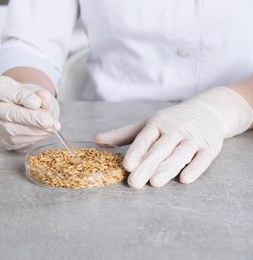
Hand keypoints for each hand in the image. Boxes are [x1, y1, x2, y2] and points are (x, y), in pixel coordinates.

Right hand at [0, 76, 59, 149]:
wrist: (18, 107)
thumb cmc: (24, 96)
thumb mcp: (32, 88)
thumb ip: (39, 93)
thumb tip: (44, 100)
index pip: (7, 93)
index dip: (23, 98)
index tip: (38, 103)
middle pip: (7, 114)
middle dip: (31, 119)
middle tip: (49, 121)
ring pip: (12, 131)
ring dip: (35, 131)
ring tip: (52, 127)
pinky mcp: (1, 139)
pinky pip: (17, 142)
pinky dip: (33, 138)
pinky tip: (44, 132)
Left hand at [95, 87, 252, 188]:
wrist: (209, 110)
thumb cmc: (171, 121)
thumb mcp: (147, 123)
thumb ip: (123, 134)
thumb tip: (97, 140)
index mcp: (157, 124)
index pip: (144, 139)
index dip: (136, 152)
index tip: (127, 165)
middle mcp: (175, 130)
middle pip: (160, 150)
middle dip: (147, 166)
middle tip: (134, 182)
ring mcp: (193, 138)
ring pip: (179, 155)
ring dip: (167, 169)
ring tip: (155, 183)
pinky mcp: (209, 147)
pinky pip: (202, 159)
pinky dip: (194, 169)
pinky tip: (185, 179)